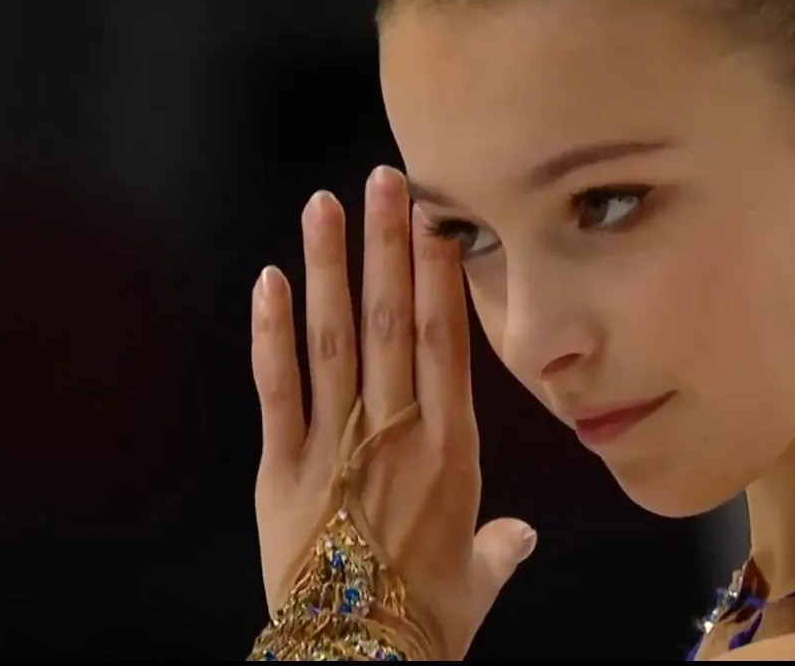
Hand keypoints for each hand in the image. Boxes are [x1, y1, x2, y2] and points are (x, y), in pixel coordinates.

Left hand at [250, 166, 536, 659]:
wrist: (361, 660)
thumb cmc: (426, 623)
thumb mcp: (476, 583)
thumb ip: (499, 548)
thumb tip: (523, 538)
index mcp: (450, 450)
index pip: (445, 341)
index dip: (438, 274)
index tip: (438, 218)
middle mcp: (396, 431)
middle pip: (390, 320)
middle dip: (388, 244)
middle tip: (386, 177)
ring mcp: (336, 443)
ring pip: (334, 339)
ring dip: (331, 266)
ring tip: (327, 205)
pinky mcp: (282, 468)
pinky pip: (277, 387)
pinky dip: (271, 331)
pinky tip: (271, 279)